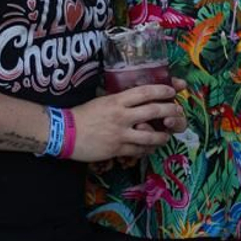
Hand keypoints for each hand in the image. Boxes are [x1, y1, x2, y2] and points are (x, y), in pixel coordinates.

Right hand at [67, 83, 184, 161]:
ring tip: (167, 135)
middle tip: (177, 111)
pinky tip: (150, 148)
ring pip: (151, 135)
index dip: (163, 91)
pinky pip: (138, 150)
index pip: (146, 92)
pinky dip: (147, 149)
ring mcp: (120, 133)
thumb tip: (137, 97)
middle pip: (154, 111)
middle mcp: (121, 116)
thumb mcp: (102, 100)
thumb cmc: (82, 114)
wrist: (63, 133)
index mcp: (117, 100)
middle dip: (171, 111)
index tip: (173, 91)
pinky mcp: (116, 149)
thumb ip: (120, 100)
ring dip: (163, 136)